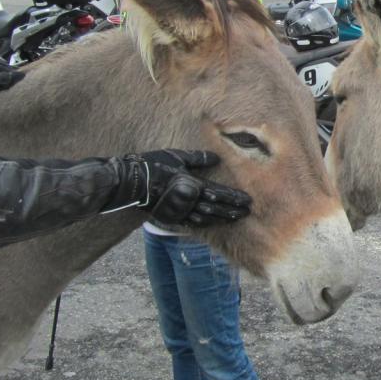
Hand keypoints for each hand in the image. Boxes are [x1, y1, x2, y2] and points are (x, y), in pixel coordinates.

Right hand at [105, 149, 250, 226]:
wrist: (132, 183)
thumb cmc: (155, 165)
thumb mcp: (178, 156)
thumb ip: (198, 158)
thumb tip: (217, 158)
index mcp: (193, 184)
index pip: (219, 193)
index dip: (234, 198)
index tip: (248, 200)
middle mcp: (190, 201)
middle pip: (216, 209)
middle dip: (232, 211)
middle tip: (247, 212)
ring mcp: (181, 211)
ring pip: (206, 218)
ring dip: (222, 219)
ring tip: (235, 219)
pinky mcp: (172, 217)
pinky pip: (193, 223)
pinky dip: (205, 223)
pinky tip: (213, 223)